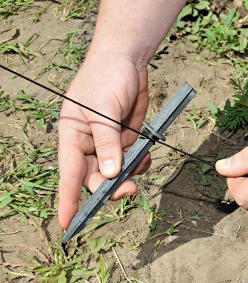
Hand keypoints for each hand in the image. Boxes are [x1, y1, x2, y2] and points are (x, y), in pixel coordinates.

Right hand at [58, 52, 150, 228]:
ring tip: (141, 163)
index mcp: (73, 136)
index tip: (68, 222)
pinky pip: (131, 161)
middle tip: (129, 189)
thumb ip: (107, 142)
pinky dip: (139, 164)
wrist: (127, 60)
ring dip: (129, 175)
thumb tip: (111, 173)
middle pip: (96, 178)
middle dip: (111, 187)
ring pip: (116, 173)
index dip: (67, 199)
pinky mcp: (126, 140)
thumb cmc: (106, 77)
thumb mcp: (102, 109)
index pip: (69, 174)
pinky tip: (145, 156)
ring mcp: (109, 143)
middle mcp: (89, 143)